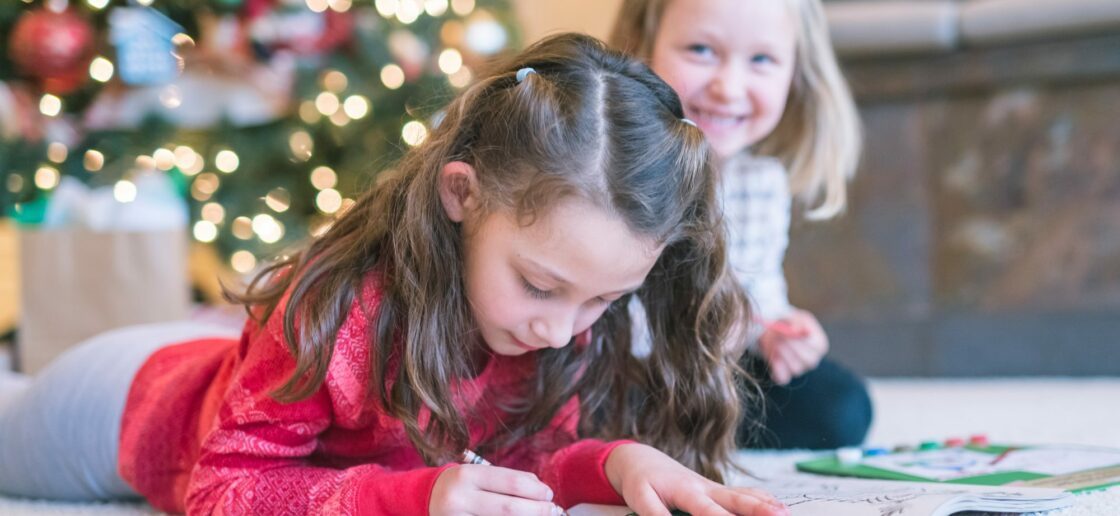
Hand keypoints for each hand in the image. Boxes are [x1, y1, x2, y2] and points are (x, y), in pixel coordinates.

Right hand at [430, 464, 562, 515]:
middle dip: (537, 510)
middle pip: (509, 508)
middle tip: (551, 510)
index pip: (511, 483)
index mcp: (467, 475)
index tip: (549, 494)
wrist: (425, 500)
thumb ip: (509, 479)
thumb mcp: (479, 475)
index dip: (536, 490)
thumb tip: (542, 490)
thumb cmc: (463, 487)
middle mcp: (459, 498)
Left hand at [604, 443, 788, 515]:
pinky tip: (779, 507)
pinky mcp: (719, 491)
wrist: (644, 460)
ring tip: (787, 513)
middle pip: (737, 500)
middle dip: (759, 509)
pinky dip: (763, 499)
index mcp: (687, 491)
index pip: (708, 511)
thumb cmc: (643, 482)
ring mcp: (715, 488)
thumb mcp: (641, 498)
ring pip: (745, 495)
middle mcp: (706, 488)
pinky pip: (745, 494)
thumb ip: (657, 514)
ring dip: (767, 504)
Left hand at [758, 308, 827, 385]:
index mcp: (820, 344)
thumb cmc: (791, 323)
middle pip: (808, 360)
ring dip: (782, 354)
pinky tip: (773, 355)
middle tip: (777, 336)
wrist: (777, 332)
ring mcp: (800, 370)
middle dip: (790, 347)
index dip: (800, 341)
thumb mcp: (796, 317)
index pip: (817, 348)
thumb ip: (796, 321)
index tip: (786, 332)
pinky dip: (775, 368)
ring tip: (774, 342)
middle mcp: (813, 360)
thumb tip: (795, 330)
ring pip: (795, 369)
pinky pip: (782, 378)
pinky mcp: (786, 377)